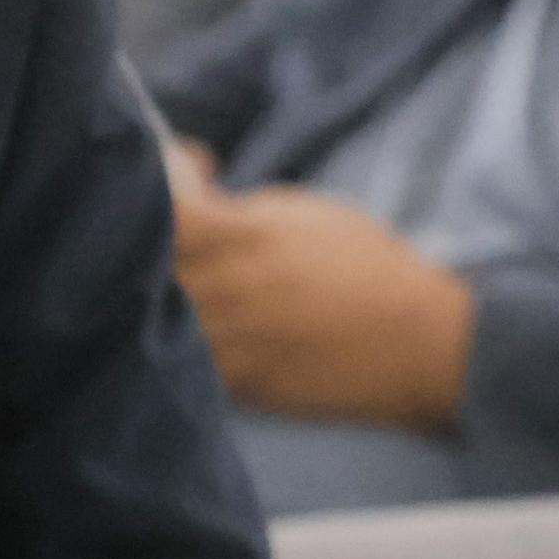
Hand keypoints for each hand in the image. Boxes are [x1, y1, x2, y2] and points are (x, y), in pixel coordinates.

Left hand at [169, 178, 474, 430]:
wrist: (419, 346)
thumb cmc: (367, 267)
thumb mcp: (305, 213)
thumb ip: (237, 208)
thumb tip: (189, 188)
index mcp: (237, 237)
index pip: (154, 204)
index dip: (157, 177)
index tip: (193, 169)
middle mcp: (220, 293)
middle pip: (139, 263)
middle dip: (152, 236)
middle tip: (187, 228)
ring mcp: (223, 347)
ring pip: (152, 318)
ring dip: (163, 292)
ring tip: (201, 277)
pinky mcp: (234, 389)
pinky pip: (183, 360)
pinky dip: (185, 337)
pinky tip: (217, 321)